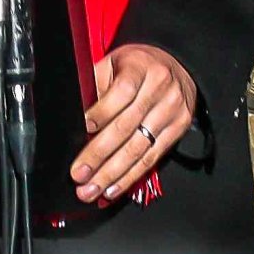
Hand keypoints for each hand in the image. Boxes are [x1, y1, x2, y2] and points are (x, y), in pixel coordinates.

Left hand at [68, 42, 195, 203]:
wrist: (176, 65)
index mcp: (141, 67)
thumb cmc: (137, 67)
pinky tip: (113, 188)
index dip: (101, 112)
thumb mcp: (114, 64)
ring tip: (92, 189)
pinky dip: (129, 177)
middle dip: (99, 154)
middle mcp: (160, 89)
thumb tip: (74, 120)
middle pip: (127, 126)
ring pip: (138, 148)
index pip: (122, 91)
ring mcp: (171, 111)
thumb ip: (96, 87)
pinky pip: (151, 159)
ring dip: (112, 173)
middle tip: (79, 174)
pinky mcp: (178, 130)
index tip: (82, 129)